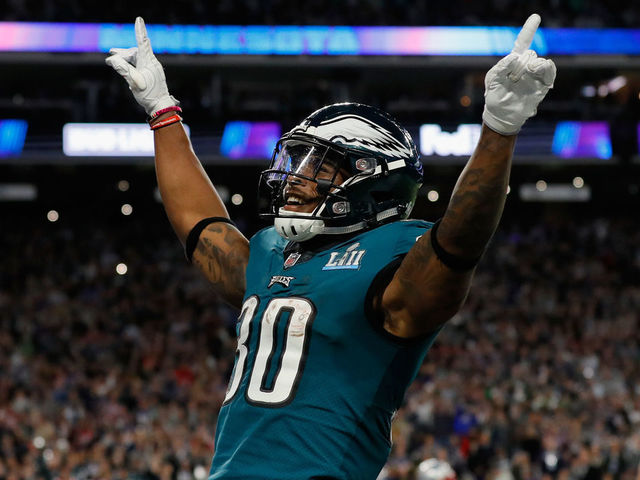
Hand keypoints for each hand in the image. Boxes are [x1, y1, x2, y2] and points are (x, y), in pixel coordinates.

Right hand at [105, 17, 178, 115]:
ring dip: (125, 59)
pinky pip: (139, 65)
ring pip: (136, 58)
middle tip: (111, 52)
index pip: (143, 42)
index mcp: (148, 62)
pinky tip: (125, 70)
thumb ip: (123, 70)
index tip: (138, 19)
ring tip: (114, 60)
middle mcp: (151, 63)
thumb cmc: (149, 95)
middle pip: (135, 52)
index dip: (139, 30)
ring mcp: (152, 68)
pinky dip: (131, 65)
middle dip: (123, 52)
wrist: (160, 106)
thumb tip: (112, 60)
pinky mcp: (152, 74)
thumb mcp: (134, 82)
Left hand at [482, 14, 556, 134]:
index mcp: (513, 63)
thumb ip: (501, 66)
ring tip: (523, 77)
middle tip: (512, 77)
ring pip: (539, 60)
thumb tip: (516, 56)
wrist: (503, 115)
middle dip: (521, 63)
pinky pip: (549, 70)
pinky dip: (544, 68)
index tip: (536, 17)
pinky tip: (535, 71)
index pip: (522, 43)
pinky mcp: (543, 84)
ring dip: (530, 66)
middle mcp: (526, 66)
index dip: (529, 30)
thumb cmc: (496, 96)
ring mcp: (535, 75)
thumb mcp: (493, 79)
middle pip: (530, 53)